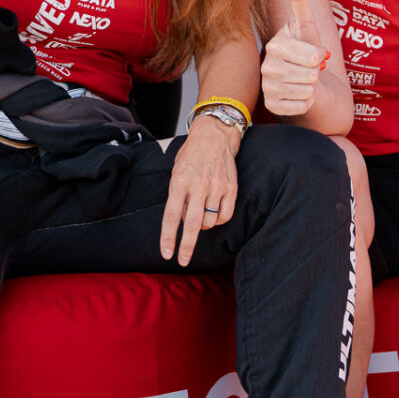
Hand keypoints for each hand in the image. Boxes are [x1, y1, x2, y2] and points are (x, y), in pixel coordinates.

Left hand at [160, 115, 238, 266]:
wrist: (215, 136)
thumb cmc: (191, 156)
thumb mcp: (176, 172)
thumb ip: (177, 196)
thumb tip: (180, 222)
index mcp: (180, 181)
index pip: (171, 215)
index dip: (168, 237)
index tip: (166, 254)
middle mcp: (198, 185)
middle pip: (192, 223)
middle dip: (187, 246)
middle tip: (183, 261)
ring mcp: (217, 186)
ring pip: (209, 221)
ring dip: (202, 225)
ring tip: (200, 212)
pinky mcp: (231, 188)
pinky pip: (225, 216)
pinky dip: (218, 220)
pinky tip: (213, 212)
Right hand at [261, 0, 328, 117]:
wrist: (306, 83)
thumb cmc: (307, 51)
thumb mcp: (306, 25)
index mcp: (275, 45)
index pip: (312, 56)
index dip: (318, 57)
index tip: (311, 54)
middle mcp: (267, 66)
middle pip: (311, 74)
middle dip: (316, 73)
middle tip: (309, 70)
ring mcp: (268, 88)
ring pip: (307, 91)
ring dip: (312, 88)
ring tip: (304, 81)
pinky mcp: (273, 107)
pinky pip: (302, 106)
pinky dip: (307, 102)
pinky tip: (299, 96)